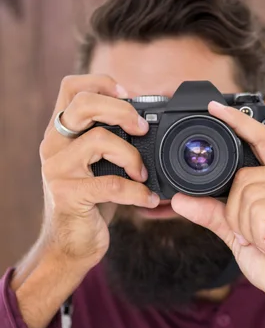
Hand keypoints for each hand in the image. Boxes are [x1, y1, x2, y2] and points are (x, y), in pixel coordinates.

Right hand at [39, 74, 159, 267]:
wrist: (72, 245)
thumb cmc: (91, 202)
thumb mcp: (97, 165)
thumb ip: (110, 140)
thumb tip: (149, 120)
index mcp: (60, 133)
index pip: (71, 87)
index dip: (102, 83)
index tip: (130, 95)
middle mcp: (53, 146)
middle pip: (83, 104)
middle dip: (121, 110)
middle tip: (143, 128)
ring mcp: (57, 170)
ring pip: (98, 140)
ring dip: (132, 155)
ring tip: (143, 174)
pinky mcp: (68, 195)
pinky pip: (111, 184)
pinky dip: (136, 191)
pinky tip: (148, 198)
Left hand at [171, 101, 264, 327]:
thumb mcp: (239, 234)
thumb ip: (214, 213)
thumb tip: (179, 199)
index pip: (260, 139)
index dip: (237, 122)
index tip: (213, 107)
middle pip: (242, 176)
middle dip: (237, 214)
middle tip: (258, 235)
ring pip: (247, 193)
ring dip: (247, 227)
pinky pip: (259, 209)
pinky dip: (258, 235)